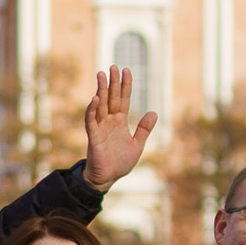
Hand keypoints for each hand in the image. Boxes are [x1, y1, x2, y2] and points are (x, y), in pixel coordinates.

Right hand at [82, 63, 157, 189]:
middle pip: (112, 98)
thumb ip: (144, 129)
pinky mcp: (93, 135)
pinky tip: (95, 98)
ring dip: (101, 90)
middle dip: (113, 82)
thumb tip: (154, 112)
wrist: (108, 177)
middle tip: (113, 67)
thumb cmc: (120, 162)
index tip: (126, 70)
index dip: (125, 86)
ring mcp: (100, 127)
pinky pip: (91, 120)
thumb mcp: (137, 144)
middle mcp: (109, 121)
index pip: (123, 100)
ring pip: (100, 104)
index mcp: (120, 122)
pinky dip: (92, 109)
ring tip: (101, 75)